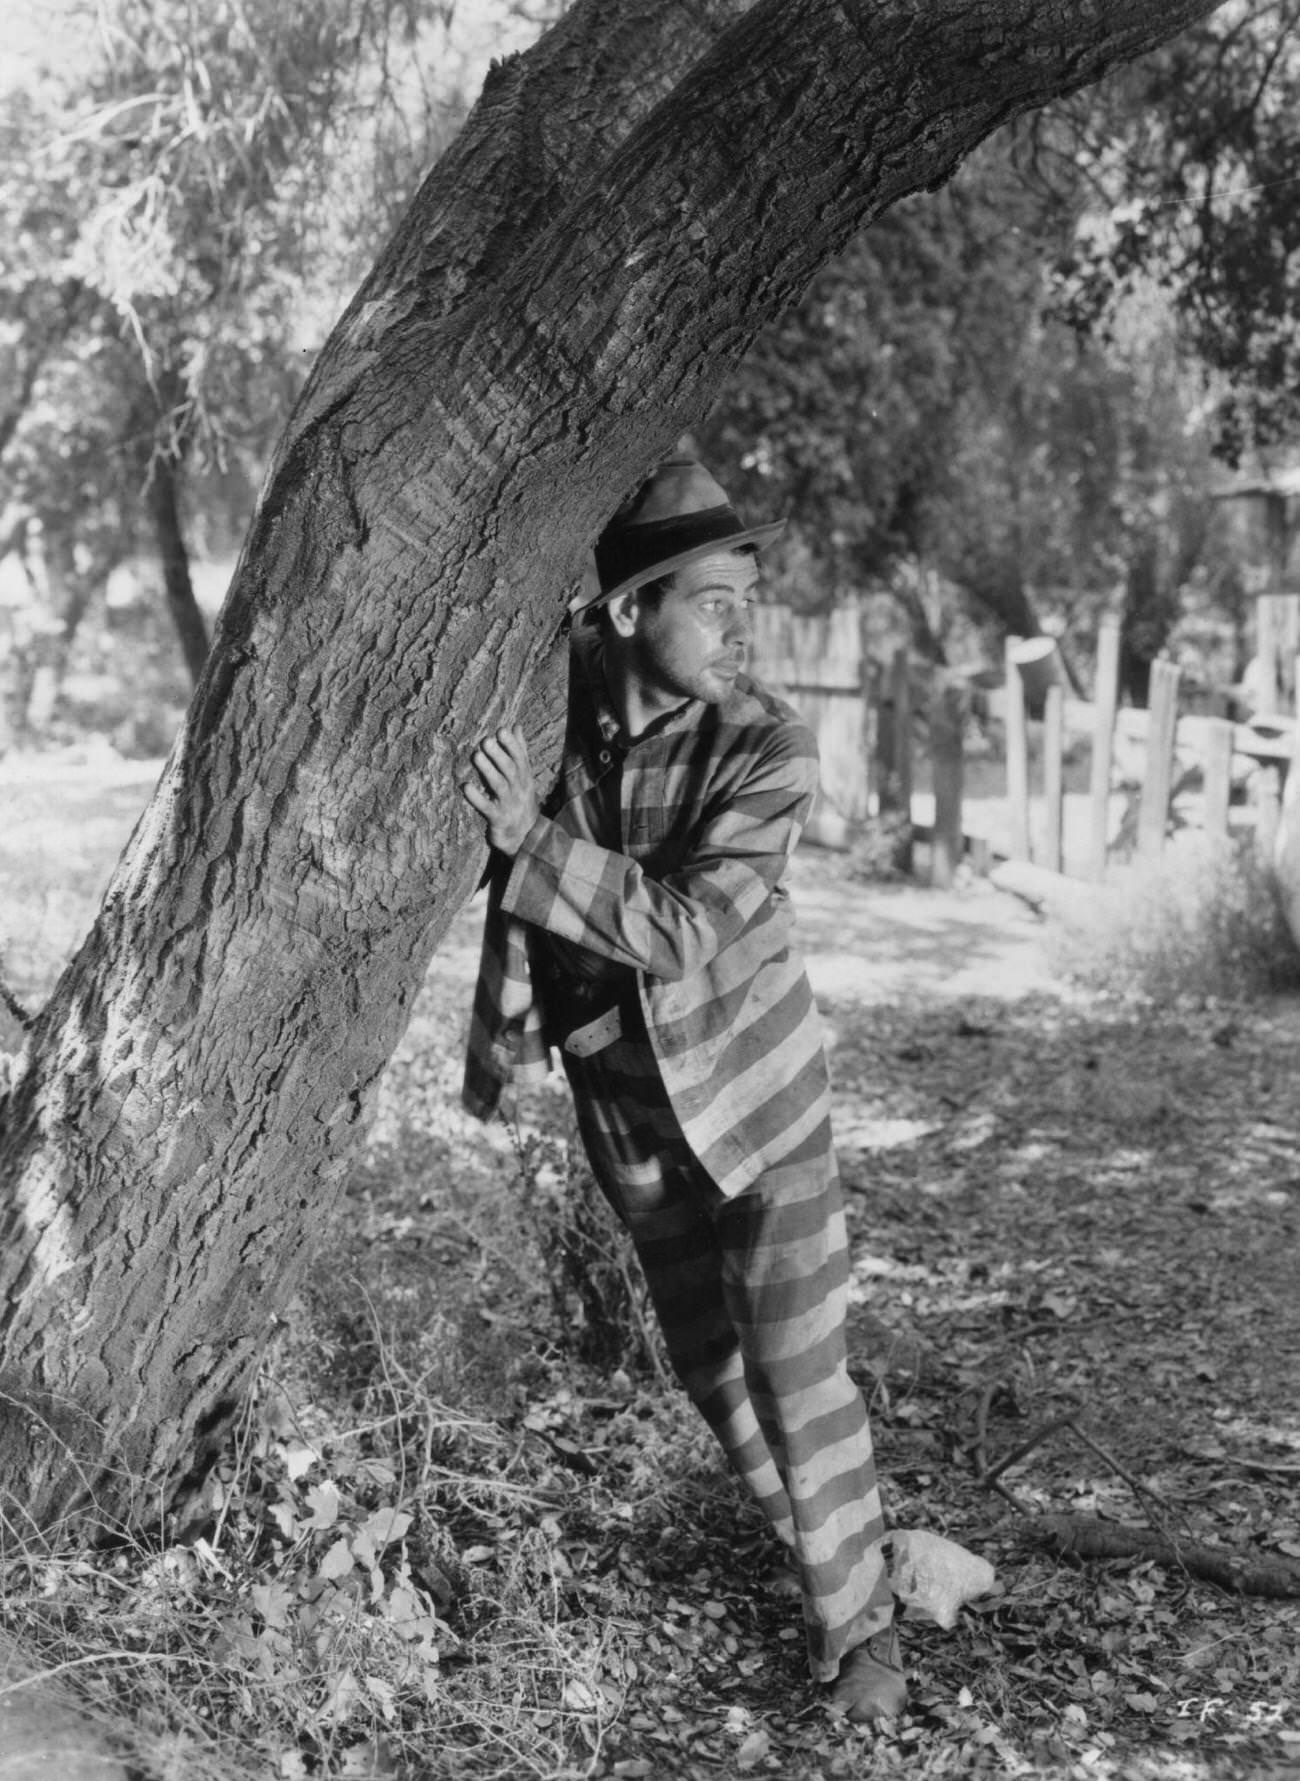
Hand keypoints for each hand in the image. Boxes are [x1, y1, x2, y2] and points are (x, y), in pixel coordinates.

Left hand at [463, 724, 539, 854]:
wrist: (525, 836)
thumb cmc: (520, 800)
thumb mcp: (524, 776)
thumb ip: (520, 751)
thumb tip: (517, 726)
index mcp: (524, 777)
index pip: (520, 758)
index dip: (511, 745)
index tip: (501, 730)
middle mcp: (518, 789)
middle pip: (510, 770)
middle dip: (499, 755)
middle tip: (486, 740)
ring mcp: (508, 804)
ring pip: (499, 786)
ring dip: (488, 770)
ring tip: (477, 756)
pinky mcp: (498, 819)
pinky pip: (487, 808)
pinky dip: (477, 798)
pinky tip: (466, 787)